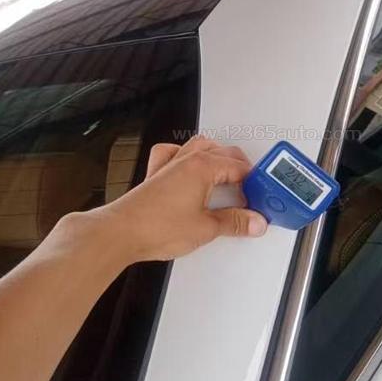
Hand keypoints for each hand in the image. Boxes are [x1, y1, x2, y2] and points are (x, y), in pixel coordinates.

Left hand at [84, 136, 267, 267]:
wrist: (120, 233)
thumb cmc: (155, 226)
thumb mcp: (206, 228)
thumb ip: (234, 222)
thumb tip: (253, 221)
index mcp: (202, 167)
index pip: (239, 167)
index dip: (254, 183)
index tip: (261, 197)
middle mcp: (185, 160)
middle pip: (223, 153)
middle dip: (241, 169)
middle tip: (251, 191)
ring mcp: (169, 165)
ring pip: (200, 147)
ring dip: (217, 158)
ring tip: (228, 178)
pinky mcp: (156, 175)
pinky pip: (173, 153)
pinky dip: (186, 156)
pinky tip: (191, 169)